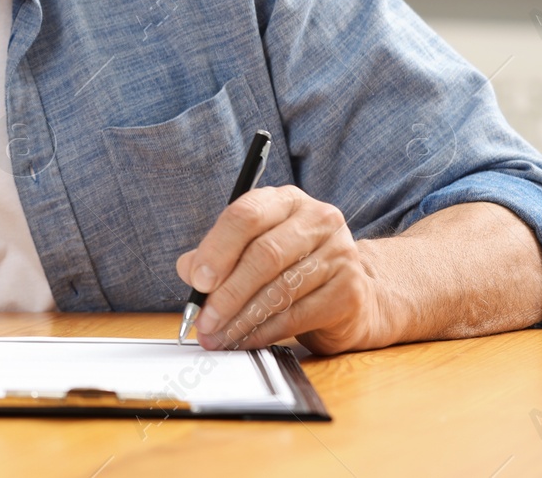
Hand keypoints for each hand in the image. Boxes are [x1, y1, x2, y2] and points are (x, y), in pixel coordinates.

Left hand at [175, 185, 391, 354]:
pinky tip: (244, 340)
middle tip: (204, 320)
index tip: (197, 280)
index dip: (218, 249)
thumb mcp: (251, 249)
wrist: (352, 293)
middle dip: (227, 293)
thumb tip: (189, 271)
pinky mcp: (349, 292)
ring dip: (241, 318)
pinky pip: (297, 316)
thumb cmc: (290, 267)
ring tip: (217, 336)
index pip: (247, 215)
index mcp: (285, 200)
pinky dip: (264, 332)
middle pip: (264, 255)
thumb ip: (216, 255)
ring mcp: (339, 254)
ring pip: (280, 289)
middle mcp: (318, 220)